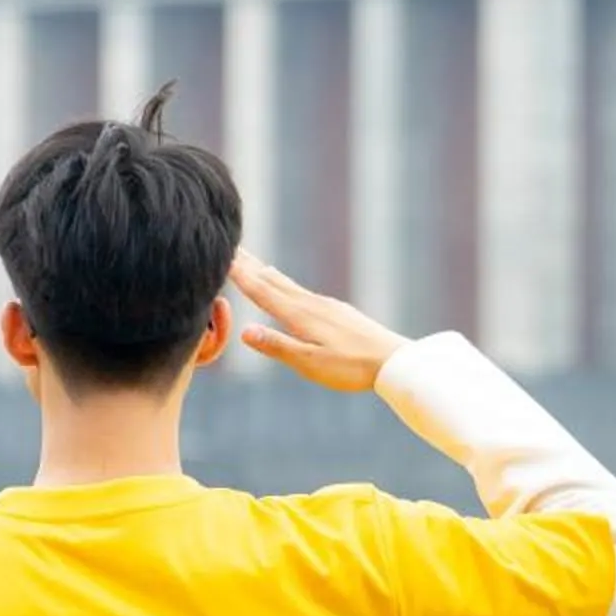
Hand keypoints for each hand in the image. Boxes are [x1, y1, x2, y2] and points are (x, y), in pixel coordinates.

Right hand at [230, 251, 407, 391]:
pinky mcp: (338, 312)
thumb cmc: (352, 367)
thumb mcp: (310, 363)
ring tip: (255, 263)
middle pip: (273, 281)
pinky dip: (288, 284)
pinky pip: (303, 292)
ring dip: (267, 273)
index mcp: (300, 316)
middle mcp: (311, 304)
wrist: (395, 361)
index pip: (262, 291)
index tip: (221, 256)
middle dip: (250, 266)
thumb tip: (244, 331)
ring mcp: (326, 306)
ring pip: (289, 285)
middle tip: (230, 247)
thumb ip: (278, 346)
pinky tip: (291, 289)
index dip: (240, 275)